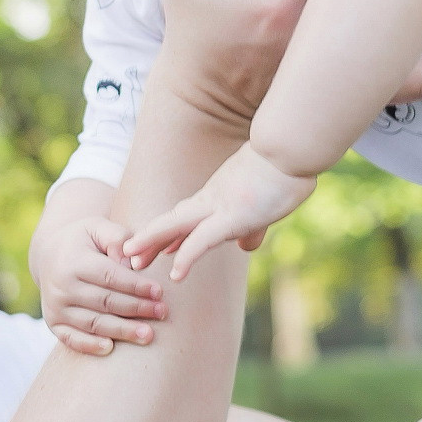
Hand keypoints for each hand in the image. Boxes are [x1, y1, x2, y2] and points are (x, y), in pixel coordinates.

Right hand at [32, 215, 169, 355]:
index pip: (109, 277)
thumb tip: (133, 263)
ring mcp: (55, 307)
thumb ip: (118, 238)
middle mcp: (61, 286)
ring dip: (122, 331)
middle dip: (136, 309)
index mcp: (73, 261)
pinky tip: (110, 349)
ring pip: (93, 323)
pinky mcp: (53, 323)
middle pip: (104, 302)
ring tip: (147, 335)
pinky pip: (71, 339)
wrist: (50, 254)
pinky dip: (90, 346)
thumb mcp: (98, 227)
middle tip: (162, 313)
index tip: (159, 292)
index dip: (136, 286)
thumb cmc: (84, 240)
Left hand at [123, 143, 316, 281]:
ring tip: (131, 260)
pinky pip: (202, 241)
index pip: (188, 215)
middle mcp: (213, 198)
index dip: (170, 232)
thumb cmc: (288, 167)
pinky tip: (175, 275)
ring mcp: (220, 206)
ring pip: (175, 226)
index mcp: (220, 193)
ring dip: (151, 242)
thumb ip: (254, 226)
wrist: (293, 146)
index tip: (158, 248)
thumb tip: (246, 246)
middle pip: (173, 220)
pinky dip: (186, 257)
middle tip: (129, 256)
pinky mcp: (233, 216)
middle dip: (150, 239)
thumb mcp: (268, 202)